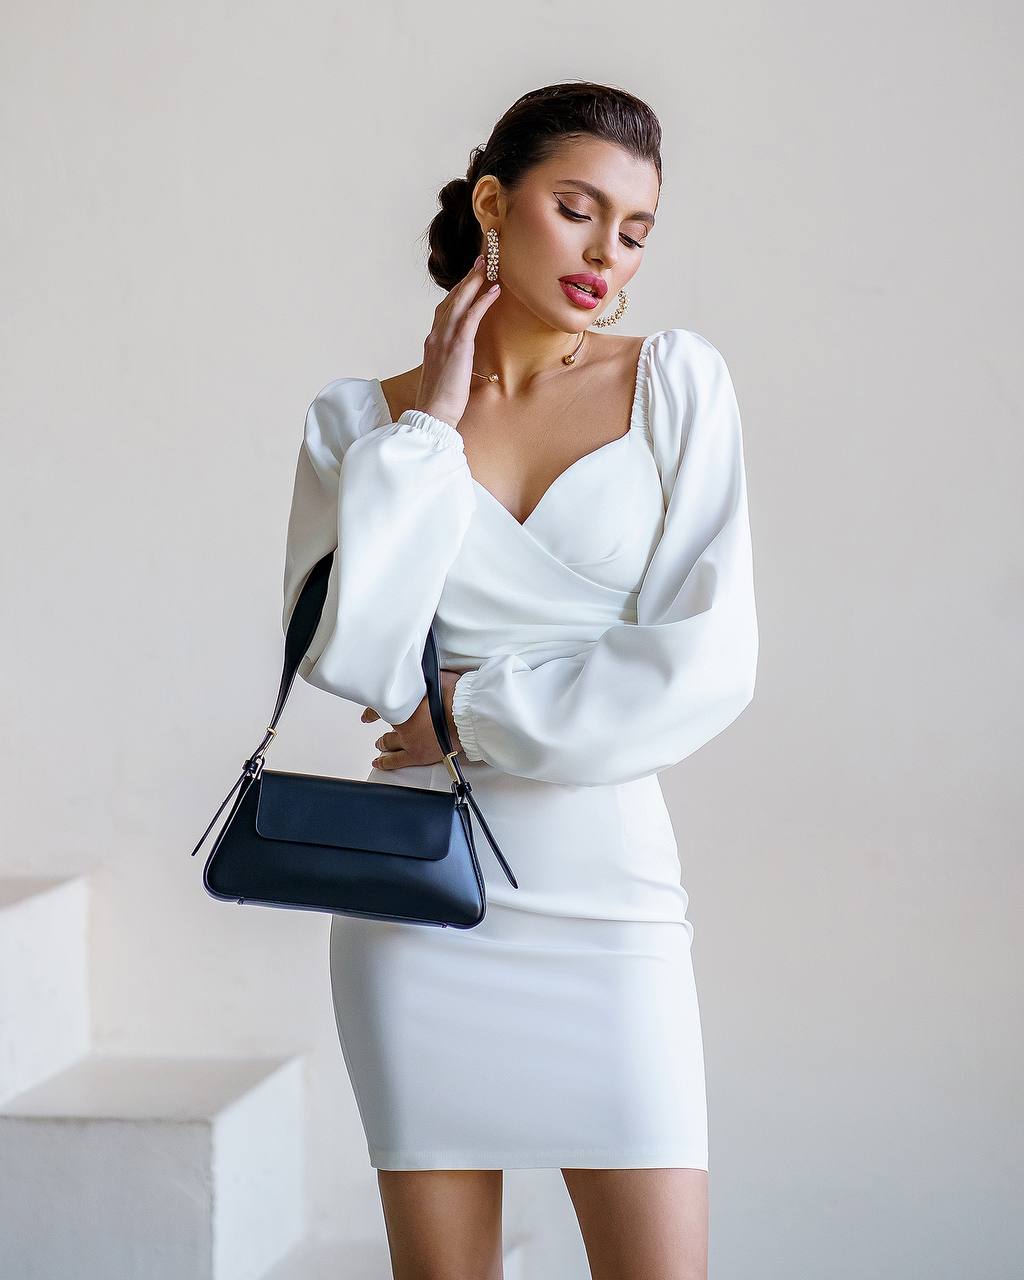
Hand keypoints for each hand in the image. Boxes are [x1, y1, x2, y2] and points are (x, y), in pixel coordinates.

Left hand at [362, 670, 464, 770]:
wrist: (465, 714)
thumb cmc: (455, 695)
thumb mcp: (435, 677)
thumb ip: (425, 678)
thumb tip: (423, 671)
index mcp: (403, 702)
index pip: (381, 706)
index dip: (373, 710)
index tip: (370, 712)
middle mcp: (401, 721)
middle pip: (385, 723)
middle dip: (380, 725)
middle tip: (376, 727)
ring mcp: (408, 739)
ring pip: (389, 742)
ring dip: (383, 743)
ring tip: (380, 745)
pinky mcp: (417, 754)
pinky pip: (397, 761)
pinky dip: (386, 762)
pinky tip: (380, 762)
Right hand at [414, 252, 500, 429]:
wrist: (433, 413)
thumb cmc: (441, 400)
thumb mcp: (446, 373)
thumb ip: (452, 358)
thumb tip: (462, 354)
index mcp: (432, 341)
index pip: (445, 308)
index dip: (459, 291)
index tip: (470, 278)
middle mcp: (435, 335)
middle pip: (452, 298)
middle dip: (467, 278)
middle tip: (482, 260)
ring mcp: (444, 339)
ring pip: (460, 301)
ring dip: (475, 281)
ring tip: (488, 265)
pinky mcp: (457, 346)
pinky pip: (471, 317)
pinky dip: (482, 301)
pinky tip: (494, 290)